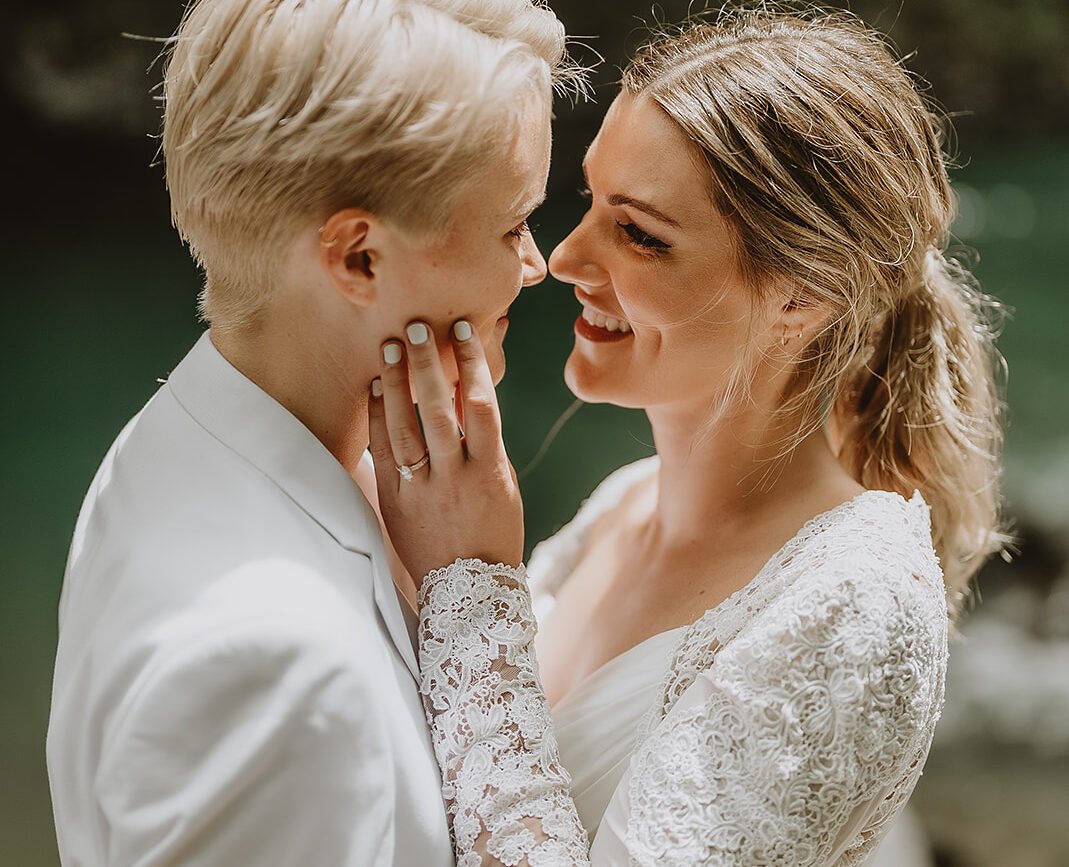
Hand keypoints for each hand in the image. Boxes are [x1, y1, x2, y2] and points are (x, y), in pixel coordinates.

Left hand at [367, 319, 523, 584]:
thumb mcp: (502, 485)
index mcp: (490, 471)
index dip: (471, 364)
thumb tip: (467, 394)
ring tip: (390, 346)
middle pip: (439, 411)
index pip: (481, 406)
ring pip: (407, 429)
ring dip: (398, 384)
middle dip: (427, 365)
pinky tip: (375, 388)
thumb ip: (485, 444)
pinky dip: (379, 418)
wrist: (470, 591)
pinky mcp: (397, 503)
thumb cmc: (493, 532)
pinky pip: (385, 454)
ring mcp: (423, 491)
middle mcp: (456, 477)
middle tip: (416, 327)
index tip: (463, 330)